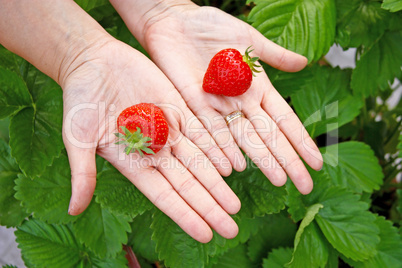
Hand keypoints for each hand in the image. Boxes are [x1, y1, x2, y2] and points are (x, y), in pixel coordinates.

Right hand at [61, 38, 239, 242]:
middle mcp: (157, 152)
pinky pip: (204, 130)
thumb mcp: (78, 138)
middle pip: (189, 184)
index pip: (166, 196)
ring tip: (235, 206)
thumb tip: (73, 211)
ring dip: (219, 183)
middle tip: (231, 228)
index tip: (206, 235)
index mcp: (135, 163)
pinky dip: (219, 148)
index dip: (186, 215)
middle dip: (210, 206)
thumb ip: (82, 172)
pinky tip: (234, 164)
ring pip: (201, 161)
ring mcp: (170, 130)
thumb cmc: (80, 100)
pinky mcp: (179, 108)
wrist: (93, 62)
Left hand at [113, 1, 323, 193]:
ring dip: (260, 161)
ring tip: (278, 181)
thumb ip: (274, 55)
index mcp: (256, 87)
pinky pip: (210, 131)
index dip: (301, 141)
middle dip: (287, 160)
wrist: (174, 21)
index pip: (284, 120)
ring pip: (243, 139)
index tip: (317, 162)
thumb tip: (305, 63)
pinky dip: (222, 149)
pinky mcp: (193, 105)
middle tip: (304, 185)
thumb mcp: (248, 40)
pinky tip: (235, 167)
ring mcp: (218, 106)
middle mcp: (240, 102)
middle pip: (268, 136)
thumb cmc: (210, 27)